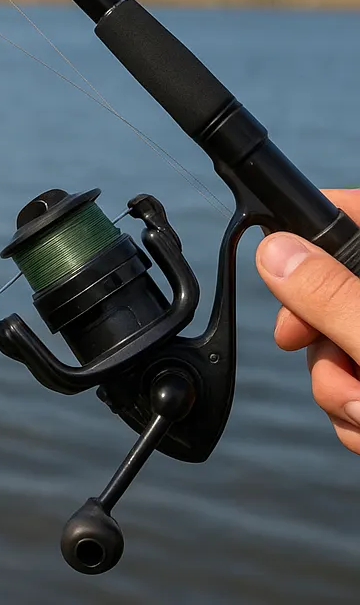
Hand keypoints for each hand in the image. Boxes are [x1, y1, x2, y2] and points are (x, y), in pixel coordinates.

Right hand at [256, 189, 359, 454]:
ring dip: (336, 389)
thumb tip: (274, 252)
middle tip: (324, 358)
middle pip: (331, 286)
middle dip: (318, 338)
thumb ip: (331, 296)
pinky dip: (354, 414)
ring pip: (336, 344)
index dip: (308, 219)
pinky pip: (351, 384)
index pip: (352, 210)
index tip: (274, 245)